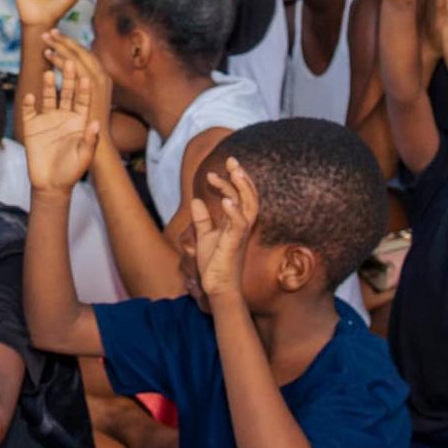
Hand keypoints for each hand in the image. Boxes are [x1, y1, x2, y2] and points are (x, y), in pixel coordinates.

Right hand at [20, 39, 102, 195]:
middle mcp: (64, 115)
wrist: (52, 185)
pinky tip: (30, 97)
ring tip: (48, 72)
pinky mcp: (32, 126)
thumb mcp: (84, 157)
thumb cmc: (72, 172)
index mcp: (79, 121)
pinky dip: (29, 103)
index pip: (83, 100)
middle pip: (66, 92)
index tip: (86, 78)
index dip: (84, 89)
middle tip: (68, 62)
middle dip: (67, 78)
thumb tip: (95, 125)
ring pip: (48, 96)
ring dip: (47, 84)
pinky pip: (29, 110)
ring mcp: (47, 119)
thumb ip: (89, 141)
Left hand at [189, 158, 259, 304]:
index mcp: (237, 222)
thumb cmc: (214, 264)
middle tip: (232, 160)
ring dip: (242, 188)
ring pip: (250, 206)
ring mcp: (240, 234)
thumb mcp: (204, 237)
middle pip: (250, 196)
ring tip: (234, 171)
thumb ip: (202, 219)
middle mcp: (242, 226)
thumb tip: (196, 200)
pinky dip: (234, 211)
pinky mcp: (235, 244)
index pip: (240, 196)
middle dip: (242, 177)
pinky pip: (240, 224)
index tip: (217, 170)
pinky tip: (225, 200)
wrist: (216, 287)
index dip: (231, 181)